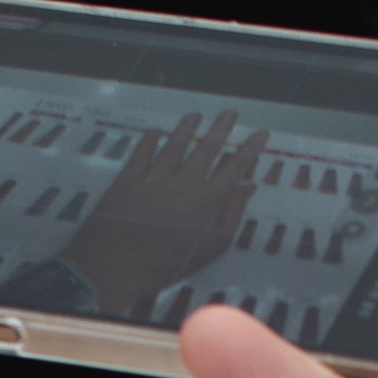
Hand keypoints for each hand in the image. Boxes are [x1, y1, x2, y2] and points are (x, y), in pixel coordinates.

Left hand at [59, 106, 269, 318]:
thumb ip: (231, 216)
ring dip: (186, 128)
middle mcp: (183, 182)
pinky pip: (141, 154)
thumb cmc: (168, 264)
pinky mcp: (128, 179)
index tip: (260, 133)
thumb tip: (247, 188)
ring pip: (174, 146)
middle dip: (221, 129)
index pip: (234, 168)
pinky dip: (148, 141)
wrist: (117, 265)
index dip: (249, 149)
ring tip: (195, 115)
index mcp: (207, 200)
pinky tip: (154, 132)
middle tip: (230, 112)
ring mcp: (154, 177)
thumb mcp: (210, 248)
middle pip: (206, 149)